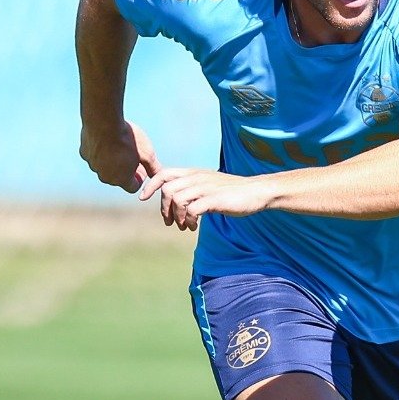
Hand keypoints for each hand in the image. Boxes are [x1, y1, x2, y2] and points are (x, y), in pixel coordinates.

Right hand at [80, 120, 162, 192]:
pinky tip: (107, 137)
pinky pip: (94, 156)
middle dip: (125, 169)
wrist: (103, 121)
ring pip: (104, 167)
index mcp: (121, 179)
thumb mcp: (147, 153)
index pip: (132, 187)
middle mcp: (105, 177)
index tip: (141, 166)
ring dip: (112, 160)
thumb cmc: (128, 138)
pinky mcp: (84, 153)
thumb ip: (153, 167)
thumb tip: (159, 175)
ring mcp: (93, 165)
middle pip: (117, 178)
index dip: (139, 178)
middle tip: (132, 154)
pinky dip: (100, 150)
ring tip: (119, 144)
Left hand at [139, 168, 269, 229]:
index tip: (142, 198)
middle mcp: (197, 177)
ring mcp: (206, 187)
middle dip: (164, 209)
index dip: (150, 185)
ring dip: (177, 217)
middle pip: (167, 189)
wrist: (255, 192)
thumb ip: (191, 190)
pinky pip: (192, 209)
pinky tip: (194, 226)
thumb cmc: (231, 192)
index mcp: (193, 173)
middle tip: (171, 222)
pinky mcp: (214, 199)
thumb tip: (173, 203)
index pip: (164, 173)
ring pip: (177, 199)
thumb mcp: (207, 186)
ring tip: (185, 226)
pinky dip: (189, 220)